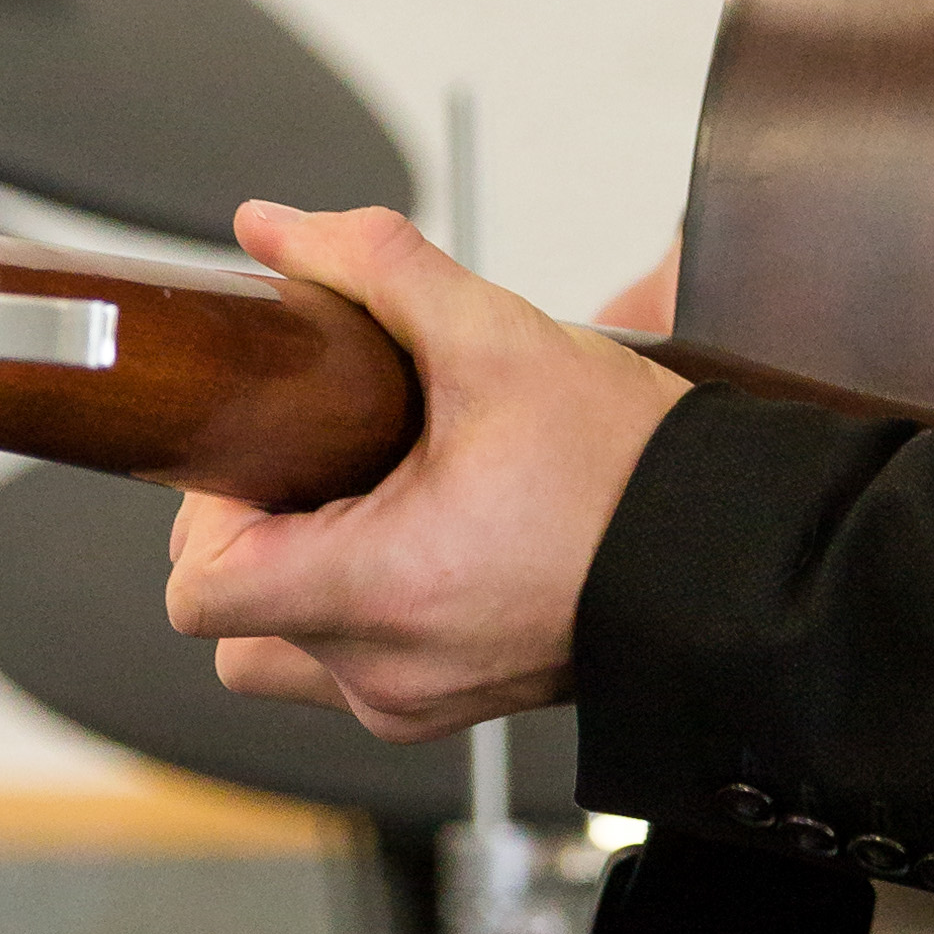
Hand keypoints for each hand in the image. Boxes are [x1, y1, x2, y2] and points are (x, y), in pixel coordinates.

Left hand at [164, 202, 690, 742]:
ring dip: (294, 579)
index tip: (272, 450)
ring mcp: (414, 702)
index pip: (198, 589)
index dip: (208, 508)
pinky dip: (353, 607)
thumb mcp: (498, 339)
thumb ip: (373, 267)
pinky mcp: (447, 707)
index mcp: (383, 590)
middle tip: (325, 460)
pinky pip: (347, 669)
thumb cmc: (631, 468)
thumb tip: (270, 226)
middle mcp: (384, 670)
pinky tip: (416, 536)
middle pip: (229, 621)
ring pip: (278, 654)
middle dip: (251, 535)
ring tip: (368, 502)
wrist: (735, 554)